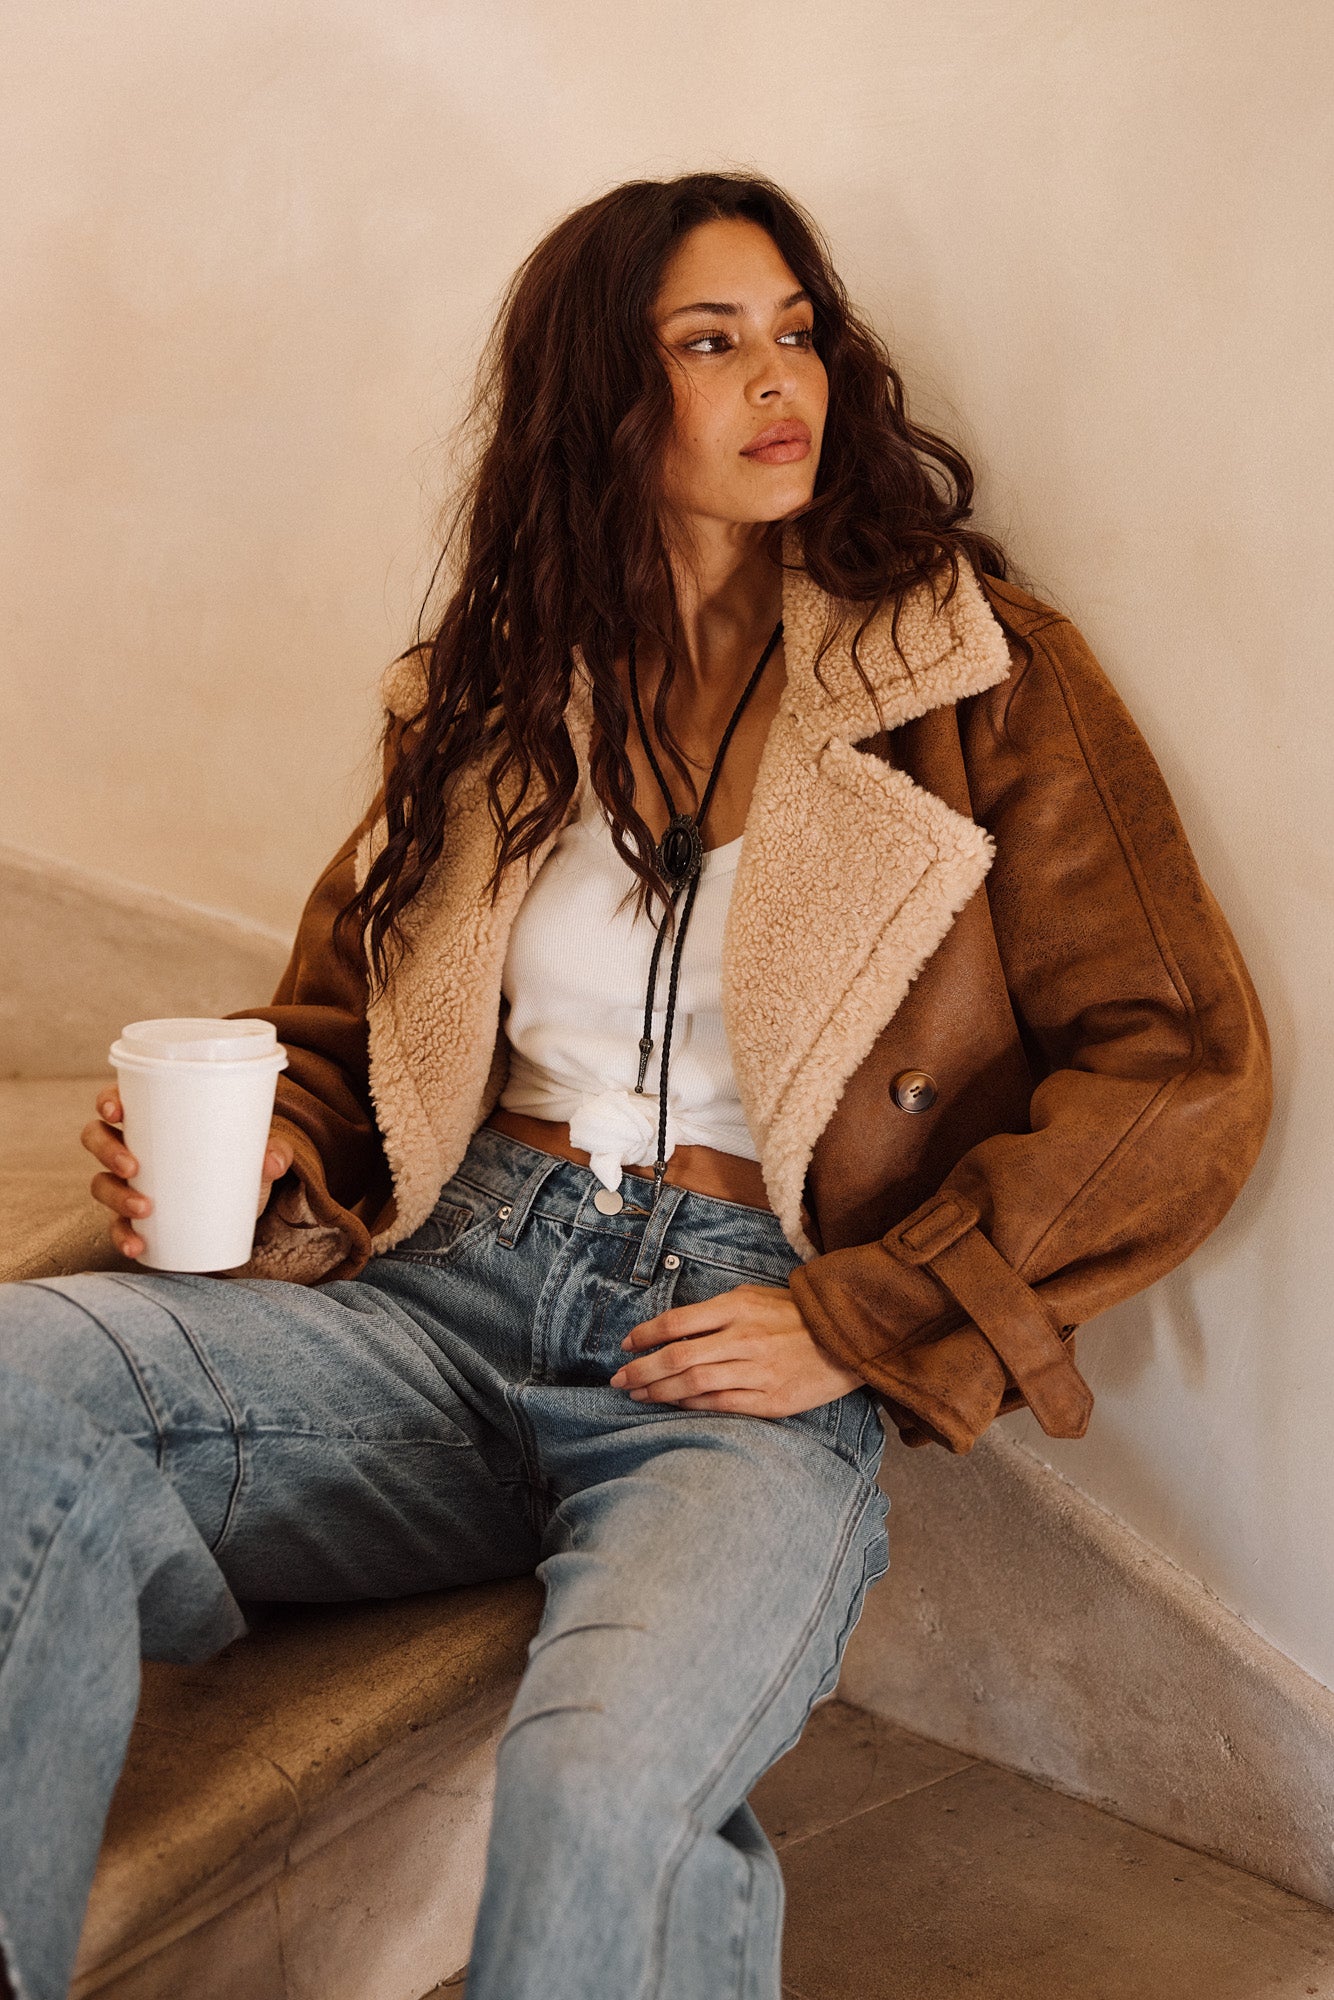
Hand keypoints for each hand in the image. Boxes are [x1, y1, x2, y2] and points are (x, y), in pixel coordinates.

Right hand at [82, 1087, 294, 1260]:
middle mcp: (133, 1145)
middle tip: (134, 1166)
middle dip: (108, 1151)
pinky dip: (123, 1236)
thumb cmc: (238, 1157)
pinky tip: (137, 1246)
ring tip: (145, 1208)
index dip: (107, 1101)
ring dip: (116, 1196)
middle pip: (97, 1139)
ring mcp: (130, 1182)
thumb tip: (273, 1162)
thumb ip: (272, 1151)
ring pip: (101, 1182)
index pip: (115, 1100)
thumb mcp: (256, 1150)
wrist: (243, 1200)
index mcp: (152, 1115)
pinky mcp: (137, 1215)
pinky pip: (117, 1225)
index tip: (117, 1111)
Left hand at [609, 1282, 864, 1417]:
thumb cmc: (798, 1316)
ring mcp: (758, 1371)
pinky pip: (721, 1404)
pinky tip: (674, 1406)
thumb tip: (674, 1328)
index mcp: (738, 1308)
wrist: (849, 1339)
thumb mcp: (757, 1297)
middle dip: (642, 1369)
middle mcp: (744, 1338)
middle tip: (618, 1379)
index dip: (645, 1335)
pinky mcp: (771, 1399)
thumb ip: (717, 1311)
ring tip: (638, 1394)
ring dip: (660, 1391)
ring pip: (695, 1383)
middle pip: (678, 1356)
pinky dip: (692, 1406)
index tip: (626, 1344)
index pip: (677, 1322)